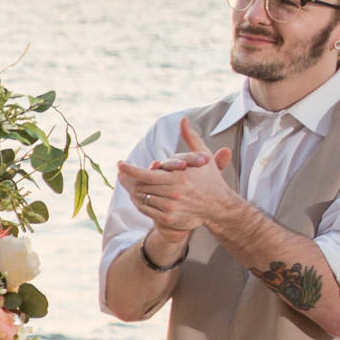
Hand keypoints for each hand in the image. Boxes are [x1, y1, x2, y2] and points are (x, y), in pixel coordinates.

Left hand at [119, 123, 242, 237]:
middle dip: (128, 180)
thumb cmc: (210, 179)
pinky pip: (146, 210)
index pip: (146, 174)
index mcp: (179, 177)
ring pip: (142, 199)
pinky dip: (139, 203)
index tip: (120, 164)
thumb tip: (183, 120)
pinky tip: (137, 196)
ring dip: (132, 191)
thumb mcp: (203, 157)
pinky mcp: (169, 219)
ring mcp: (171, 207)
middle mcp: (174, 193)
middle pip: (141, 187)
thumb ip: (191, 138)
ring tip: (127, 184)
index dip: (130, 170)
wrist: (218, 206)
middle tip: (120, 174)